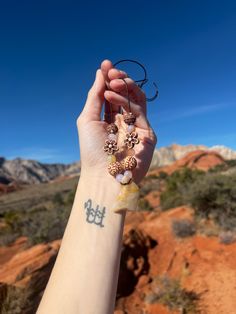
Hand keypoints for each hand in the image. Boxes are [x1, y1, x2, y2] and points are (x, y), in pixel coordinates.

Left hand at [77, 59, 156, 183]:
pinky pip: (139, 111)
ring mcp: (137, 127)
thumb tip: (101, 72)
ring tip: (113, 80)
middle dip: (120, 80)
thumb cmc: (91, 150)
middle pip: (127, 95)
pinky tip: (110, 95)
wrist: (103, 176)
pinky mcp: (148, 134)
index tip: (106, 64)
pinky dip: (125, 100)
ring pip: (137, 100)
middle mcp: (124, 122)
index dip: (110, 80)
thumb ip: (95, 96)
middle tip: (112, 71)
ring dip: (125, 86)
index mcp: (110, 120)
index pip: (114, 96)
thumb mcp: (88, 119)